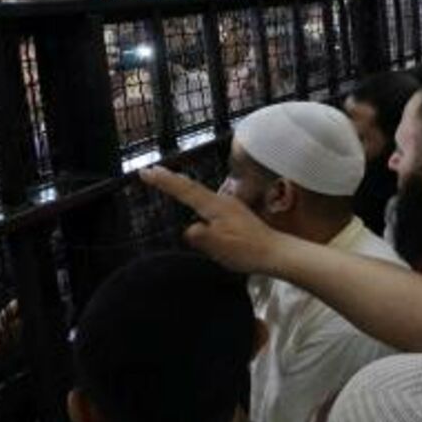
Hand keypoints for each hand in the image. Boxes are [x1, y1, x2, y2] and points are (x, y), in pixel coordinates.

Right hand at [139, 166, 282, 274]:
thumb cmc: (247, 250)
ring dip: (181, 185)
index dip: (164, 181)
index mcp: (216, 206)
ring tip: (165, 180)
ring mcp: (229, 205)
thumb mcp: (219, 247)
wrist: (275, 251)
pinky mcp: (233, 213)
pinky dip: (192, 194)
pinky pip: (205, 199)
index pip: (185, 190)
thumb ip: (200, 236)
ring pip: (199, 191)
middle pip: (191, 185)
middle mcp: (222, 200)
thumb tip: (188, 229)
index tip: (145, 172)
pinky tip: (192, 200)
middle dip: (170, 178)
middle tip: (149, 170)